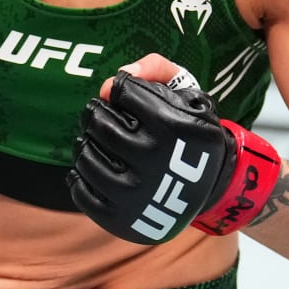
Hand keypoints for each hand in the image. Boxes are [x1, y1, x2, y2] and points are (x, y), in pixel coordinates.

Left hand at [68, 54, 282, 242]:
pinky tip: (95, 164)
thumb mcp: (189, 94)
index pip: (123, 92)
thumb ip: (157, 70)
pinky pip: (80, 190)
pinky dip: (80, 174)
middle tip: (101, 115)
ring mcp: (136, 195)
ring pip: (86, 156)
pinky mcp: (120, 218)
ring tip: (97, 140)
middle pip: (100, 125)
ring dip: (87, 143)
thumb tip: (114, 80)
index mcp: (173, 128)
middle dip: (97, 114)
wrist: (208, 186)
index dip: (123, 90)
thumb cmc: (190, 134)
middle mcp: (154, 162)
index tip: (128, 96)